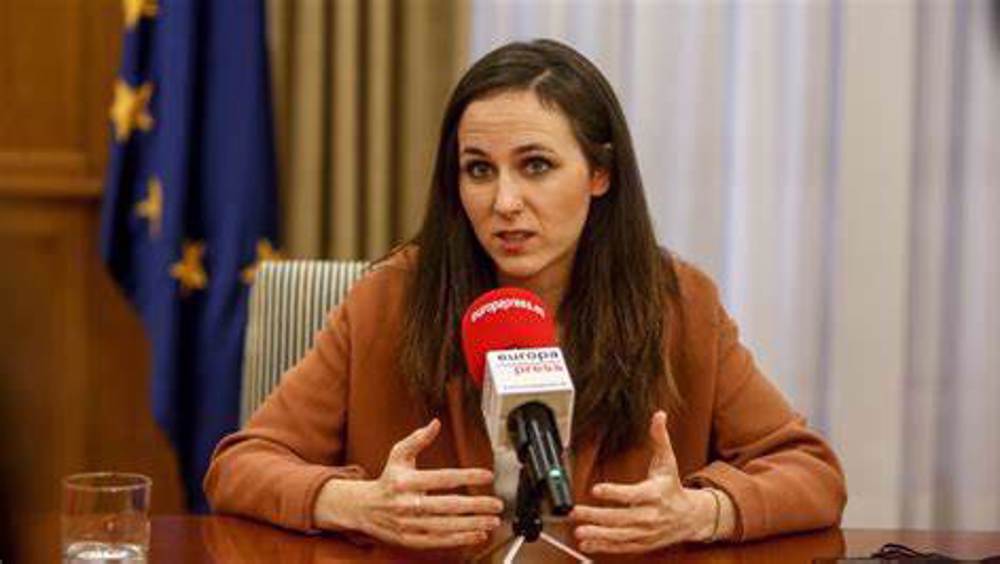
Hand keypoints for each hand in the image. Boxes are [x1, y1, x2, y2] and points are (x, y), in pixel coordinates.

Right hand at [313, 418, 503, 548]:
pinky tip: (477, 534)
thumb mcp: (398, 455)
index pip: (442, 478)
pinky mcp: (411, 540)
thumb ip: (418, 439)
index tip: (487, 475)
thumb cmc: (387, 480)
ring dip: (472, 524)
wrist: (363, 509)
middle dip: (475, 506)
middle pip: (447, 506)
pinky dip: (460, 539)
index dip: (467, 476)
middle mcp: (407, 504)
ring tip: (492, 521)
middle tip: (496, 504)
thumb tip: (435, 423)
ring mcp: (409, 524)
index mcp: (406, 481)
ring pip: (446, 527)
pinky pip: (439, 541)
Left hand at [570, 410, 720, 553]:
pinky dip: (604, 546)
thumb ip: (660, 439)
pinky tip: (587, 542)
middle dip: (597, 516)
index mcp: (655, 494)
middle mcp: (650, 515)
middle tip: (576, 512)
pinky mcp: (641, 543)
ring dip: (598, 534)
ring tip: (578, 531)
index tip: (596, 489)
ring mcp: (645, 532)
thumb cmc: (672, 487)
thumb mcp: (668, 461)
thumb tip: (658, 415)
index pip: (633, 494)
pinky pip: (621, 546)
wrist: (690, 518)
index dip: (615, 493)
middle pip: (622, 518)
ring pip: (620, 536)